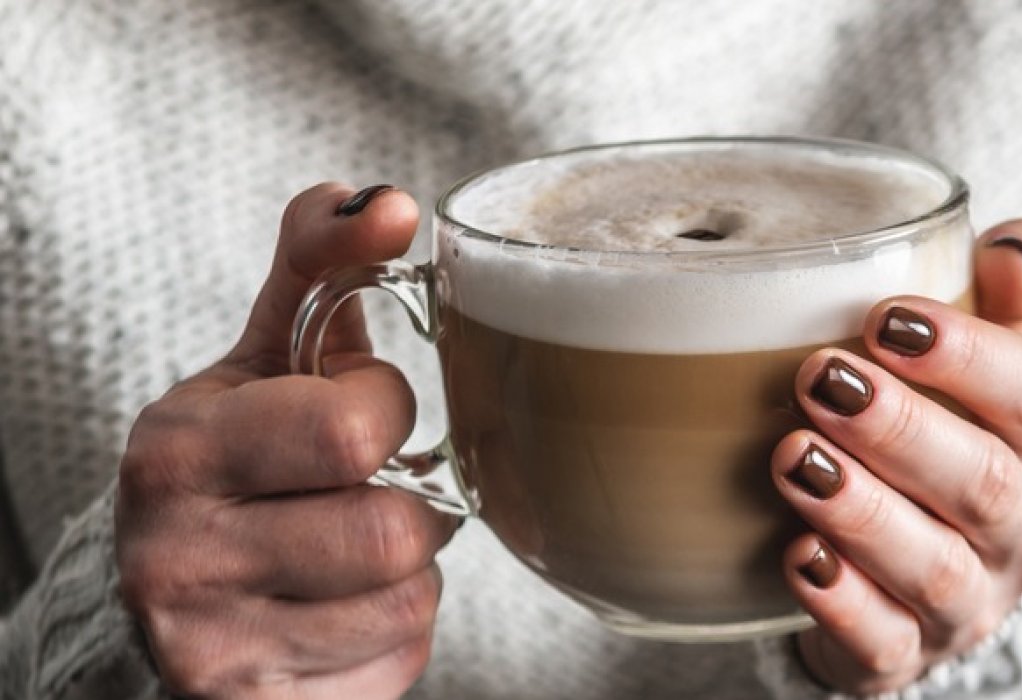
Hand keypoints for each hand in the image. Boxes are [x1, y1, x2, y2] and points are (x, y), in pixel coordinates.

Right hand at [116, 183, 457, 698]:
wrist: (149, 606)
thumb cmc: (230, 468)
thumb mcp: (259, 364)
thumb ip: (319, 271)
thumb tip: (390, 202)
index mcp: (178, 452)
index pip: (355, 428)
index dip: (387, 414)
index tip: (357, 414)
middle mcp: (181, 559)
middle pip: (396, 529)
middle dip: (405, 498)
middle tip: (362, 488)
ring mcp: (216, 650)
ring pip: (409, 599)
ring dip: (403, 567)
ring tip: (346, 548)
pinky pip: (397, 661)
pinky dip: (389, 631)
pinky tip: (335, 607)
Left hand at [773, 220, 1021, 694]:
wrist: (945, 570)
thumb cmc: (962, 435)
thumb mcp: (993, 362)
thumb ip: (1005, 298)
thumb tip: (1013, 242)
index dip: (968, 356)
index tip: (885, 317)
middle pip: (985, 485)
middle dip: (901, 430)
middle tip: (820, 379)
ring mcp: (972, 602)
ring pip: (933, 568)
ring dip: (862, 512)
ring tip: (795, 459)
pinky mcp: (908, 653)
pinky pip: (883, 641)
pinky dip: (840, 603)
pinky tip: (797, 557)